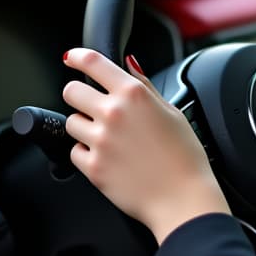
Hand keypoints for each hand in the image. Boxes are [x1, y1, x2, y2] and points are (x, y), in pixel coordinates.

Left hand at [62, 49, 229, 244]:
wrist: (184, 199)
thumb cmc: (185, 158)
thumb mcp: (172, 112)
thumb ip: (145, 86)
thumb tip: (129, 64)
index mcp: (133, 95)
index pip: (93, 62)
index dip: (78, 56)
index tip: (73, 59)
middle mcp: (113, 114)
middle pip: (71, 91)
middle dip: (80, 97)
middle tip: (94, 107)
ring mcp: (100, 141)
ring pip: (70, 123)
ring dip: (84, 127)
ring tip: (109, 139)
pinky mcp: (92, 167)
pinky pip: (74, 152)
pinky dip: (86, 154)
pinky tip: (109, 158)